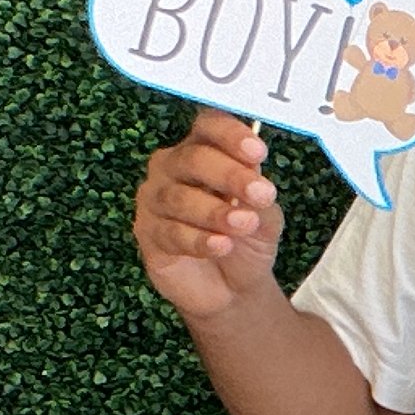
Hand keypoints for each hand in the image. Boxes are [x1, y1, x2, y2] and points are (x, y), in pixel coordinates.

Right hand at [133, 108, 284, 319]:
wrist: (235, 288)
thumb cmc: (247, 239)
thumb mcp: (266, 215)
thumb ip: (260, 196)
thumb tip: (255, 181)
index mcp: (204, 149)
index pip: (209, 126)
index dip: (230, 134)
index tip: (258, 152)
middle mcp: (173, 168)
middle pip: (192, 158)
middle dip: (229, 175)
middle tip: (260, 194)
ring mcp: (155, 200)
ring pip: (178, 197)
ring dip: (215, 212)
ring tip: (244, 225)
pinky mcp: (147, 235)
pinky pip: (169, 232)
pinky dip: (198, 239)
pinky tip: (221, 245)